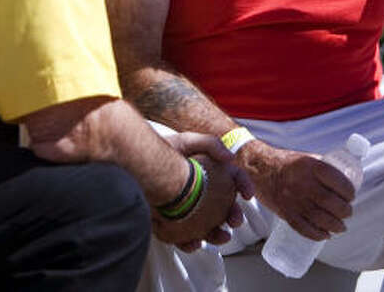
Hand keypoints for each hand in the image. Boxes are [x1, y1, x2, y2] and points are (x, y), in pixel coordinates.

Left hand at [152, 132, 253, 250]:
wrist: (136, 169)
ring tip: (221, 236)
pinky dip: (190, 243)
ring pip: (208, 227)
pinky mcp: (173, 224)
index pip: (234, 180)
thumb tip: (231, 158)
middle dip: (234, 216)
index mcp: (209, 173)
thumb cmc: (159, 152)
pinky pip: (185, 238)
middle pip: (225, 208)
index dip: (244, 186)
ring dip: (218, 234)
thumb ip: (210, 144)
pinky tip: (193, 242)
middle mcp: (202, 193)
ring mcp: (188, 210)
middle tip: (234, 220)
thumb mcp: (186, 141)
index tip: (248, 194)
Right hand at [237, 141, 353, 240]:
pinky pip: (304, 229)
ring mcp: (293, 200)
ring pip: (321, 219)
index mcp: (311, 166)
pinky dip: (318, 235)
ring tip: (340, 227)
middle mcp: (303, 183)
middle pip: (332, 203)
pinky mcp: (285, 213)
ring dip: (335, 226)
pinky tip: (325, 235)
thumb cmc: (286, 163)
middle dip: (345, 211)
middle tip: (347, 212)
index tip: (350, 196)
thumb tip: (346, 180)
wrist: (259, 169)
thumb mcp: (307, 158)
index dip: (349, 192)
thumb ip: (325, 168)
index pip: (338, 182)